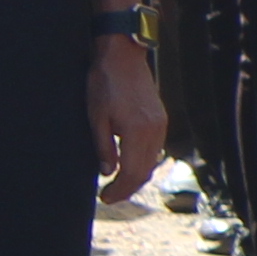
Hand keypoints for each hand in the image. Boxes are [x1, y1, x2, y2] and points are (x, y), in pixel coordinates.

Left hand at [86, 34, 165, 206]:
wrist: (123, 56)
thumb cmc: (104, 84)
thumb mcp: (96, 117)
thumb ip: (103, 147)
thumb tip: (108, 172)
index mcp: (137, 132)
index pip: (133, 172)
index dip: (120, 190)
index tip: (105, 198)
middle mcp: (154, 131)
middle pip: (146, 171)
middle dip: (128, 188)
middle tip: (109, 197)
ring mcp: (160, 124)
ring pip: (153, 161)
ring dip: (137, 176)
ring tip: (118, 184)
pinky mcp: (160, 118)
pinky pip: (155, 149)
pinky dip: (143, 162)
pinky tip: (129, 163)